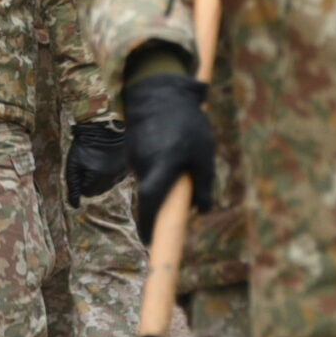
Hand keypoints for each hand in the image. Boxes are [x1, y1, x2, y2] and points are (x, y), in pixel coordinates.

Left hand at [65, 120, 130, 203]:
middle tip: (88, 163)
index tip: (80, 166)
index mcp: (98, 178)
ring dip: (100, 177)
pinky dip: (110, 172)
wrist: (105, 124)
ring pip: (107, 185)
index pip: (86, 192)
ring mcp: (122, 173)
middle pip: (97, 190)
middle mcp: (113, 179)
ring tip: (97, 160)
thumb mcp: (73, 163)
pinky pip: (116, 178)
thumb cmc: (86, 143)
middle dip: (90, 181)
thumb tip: (74, 206)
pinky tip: (106, 160)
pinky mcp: (127, 168)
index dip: (80, 180)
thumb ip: (72, 185)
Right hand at [122, 72, 216, 238]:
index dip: (149, 225)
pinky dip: (158, 168)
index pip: (151, 202)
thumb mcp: (204, 153)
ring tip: (180, 154)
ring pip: (150, 182)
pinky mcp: (131, 152)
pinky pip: (147, 170)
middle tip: (181, 195)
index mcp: (162, 165)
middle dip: (164, 204)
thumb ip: (204, 184)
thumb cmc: (187, 124)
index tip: (149, 243)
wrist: (159, 93)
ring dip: (164, 180)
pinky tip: (169, 148)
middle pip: (151, 197)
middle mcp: (143, 164)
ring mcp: (134, 158)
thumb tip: (201, 211)